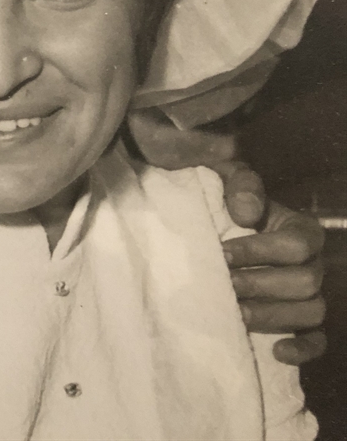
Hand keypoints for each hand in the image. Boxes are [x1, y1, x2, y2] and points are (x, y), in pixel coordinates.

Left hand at [218, 160, 326, 365]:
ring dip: (272, 315)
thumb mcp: (227, 180)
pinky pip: (318, 340)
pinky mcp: (302, 322)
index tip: (221, 254)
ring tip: (235, 313)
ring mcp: (311, 295)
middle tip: (224, 285)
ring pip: (312, 312)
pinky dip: (303, 348)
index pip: (296, 244)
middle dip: (261, 284)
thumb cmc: (223, 204)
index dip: (259, 251)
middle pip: (307, 282)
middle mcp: (314, 263)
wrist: (213, 230)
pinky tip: (277, 351)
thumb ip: (240, 184)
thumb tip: (247, 214)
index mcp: (301, 229)